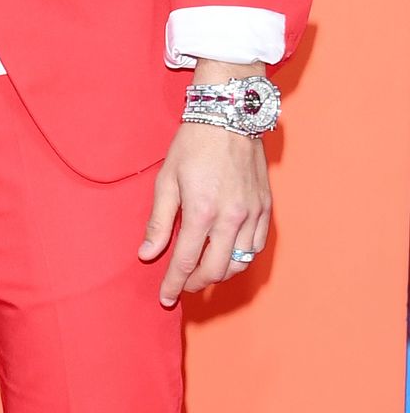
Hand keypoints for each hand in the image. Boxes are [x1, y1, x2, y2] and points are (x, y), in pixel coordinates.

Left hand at [139, 117, 271, 305]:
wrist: (229, 115)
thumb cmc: (193, 144)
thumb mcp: (166, 179)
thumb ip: (159, 222)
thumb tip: (146, 254)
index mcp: (202, 211)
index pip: (186, 262)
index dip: (174, 284)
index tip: (165, 297)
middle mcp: (232, 218)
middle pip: (215, 270)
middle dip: (196, 283)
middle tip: (182, 284)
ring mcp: (252, 214)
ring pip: (239, 263)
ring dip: (220, 274)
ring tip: (203, 272)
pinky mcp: (266, 208)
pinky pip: (257, 247)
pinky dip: (241, 258)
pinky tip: (227, 255)